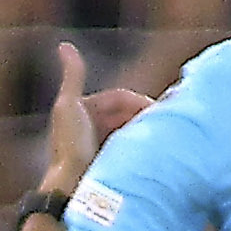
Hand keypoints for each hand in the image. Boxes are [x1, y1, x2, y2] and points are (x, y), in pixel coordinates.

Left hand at [27, 39, 148, 212]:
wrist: (71, 185)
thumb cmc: (70, 144)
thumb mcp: (69, 105)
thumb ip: (73, 76)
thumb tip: (65, 45)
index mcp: (84, 110)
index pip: (120, 97)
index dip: (138, 100)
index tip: (158, 110)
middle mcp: (93, 126)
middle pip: (128, 113)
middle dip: (145, 115)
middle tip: (166, 124)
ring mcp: (102, 144)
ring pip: (133, 130)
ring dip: (146, 131)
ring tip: (161, 137)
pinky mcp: (111, 162)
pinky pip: (134, 148)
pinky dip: (144, 146)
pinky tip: (155, 151)